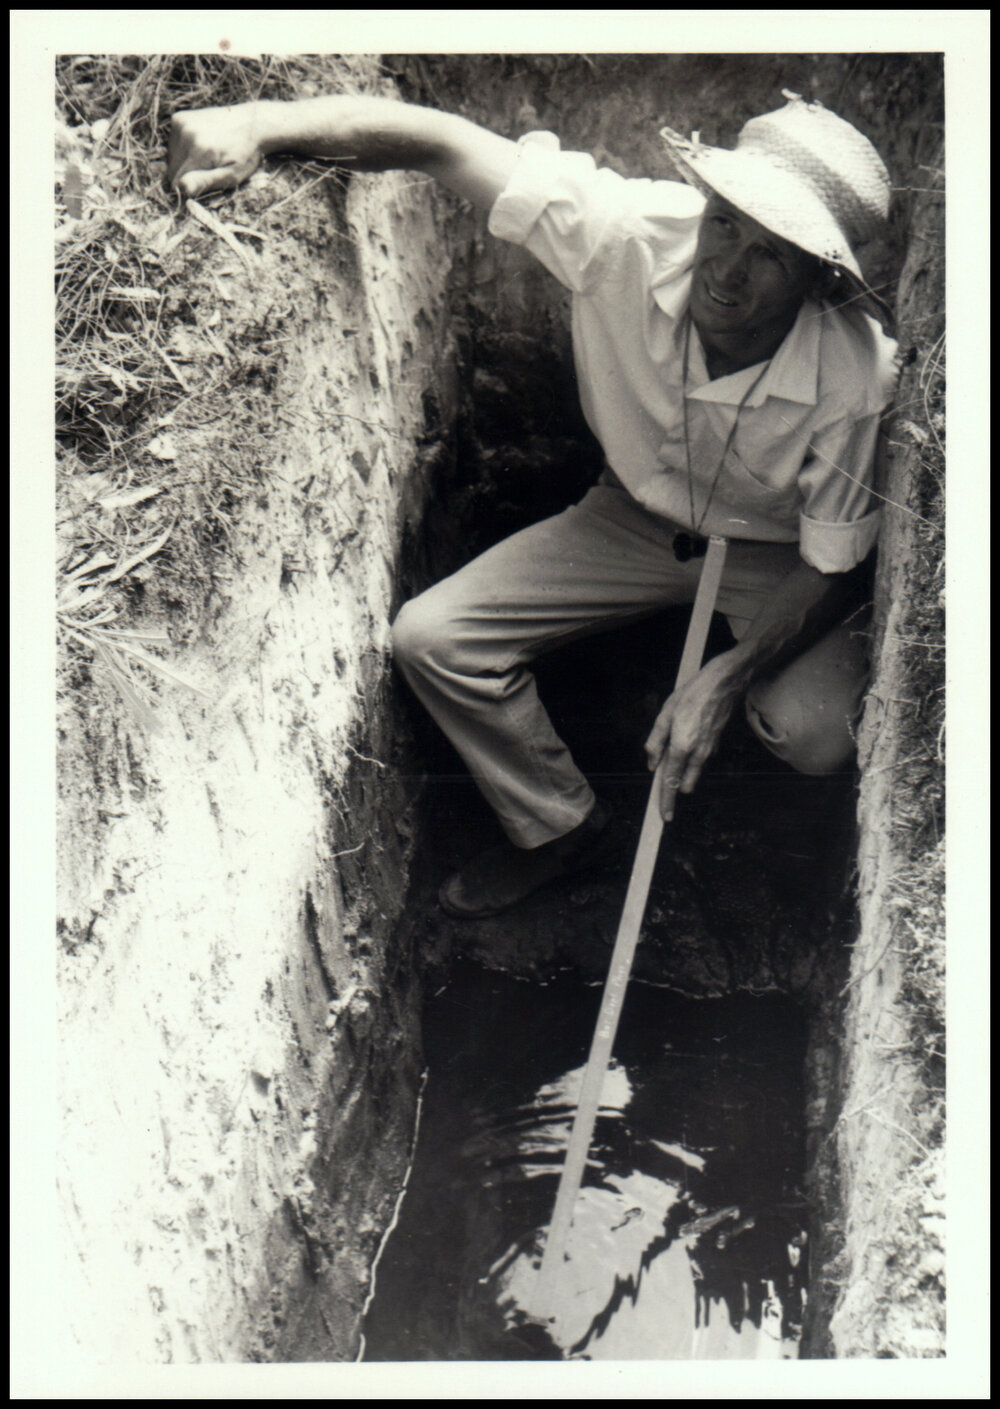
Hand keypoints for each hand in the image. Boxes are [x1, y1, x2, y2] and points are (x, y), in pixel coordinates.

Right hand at [167, 104, 267, 197]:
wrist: (252, 124)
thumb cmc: (245, 155)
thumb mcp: (231, 175)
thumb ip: (206, 182)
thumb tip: (183, 188)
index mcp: (200, 151)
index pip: (176, 183)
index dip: (190, 188)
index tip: (206, 183)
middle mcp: (186, 134)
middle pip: (172, 170)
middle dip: (188, 175)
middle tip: (210, 167)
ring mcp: (181, 123)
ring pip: (171, 158)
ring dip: (185, 162)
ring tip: (208, 155)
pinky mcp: (178, 118)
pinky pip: (172, 144)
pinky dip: (183, 149)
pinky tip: (201, 144)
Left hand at [644, 653, 741, 819]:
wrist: (722, 685)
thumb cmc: (691, 696)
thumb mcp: (664, 715)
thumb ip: (655, 742)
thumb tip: (651, 764)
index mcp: (681, 747)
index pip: (670, 782)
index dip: (666, 801)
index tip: (664, 817)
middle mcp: (697, 754)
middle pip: (683, 784)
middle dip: (673, 786)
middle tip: (663, 771)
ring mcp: (709, 752)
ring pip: (693, 774)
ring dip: (682, 772)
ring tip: (674, 748)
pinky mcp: (715, 746)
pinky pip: (699, 761)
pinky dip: (691, 760)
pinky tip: (686, 739)